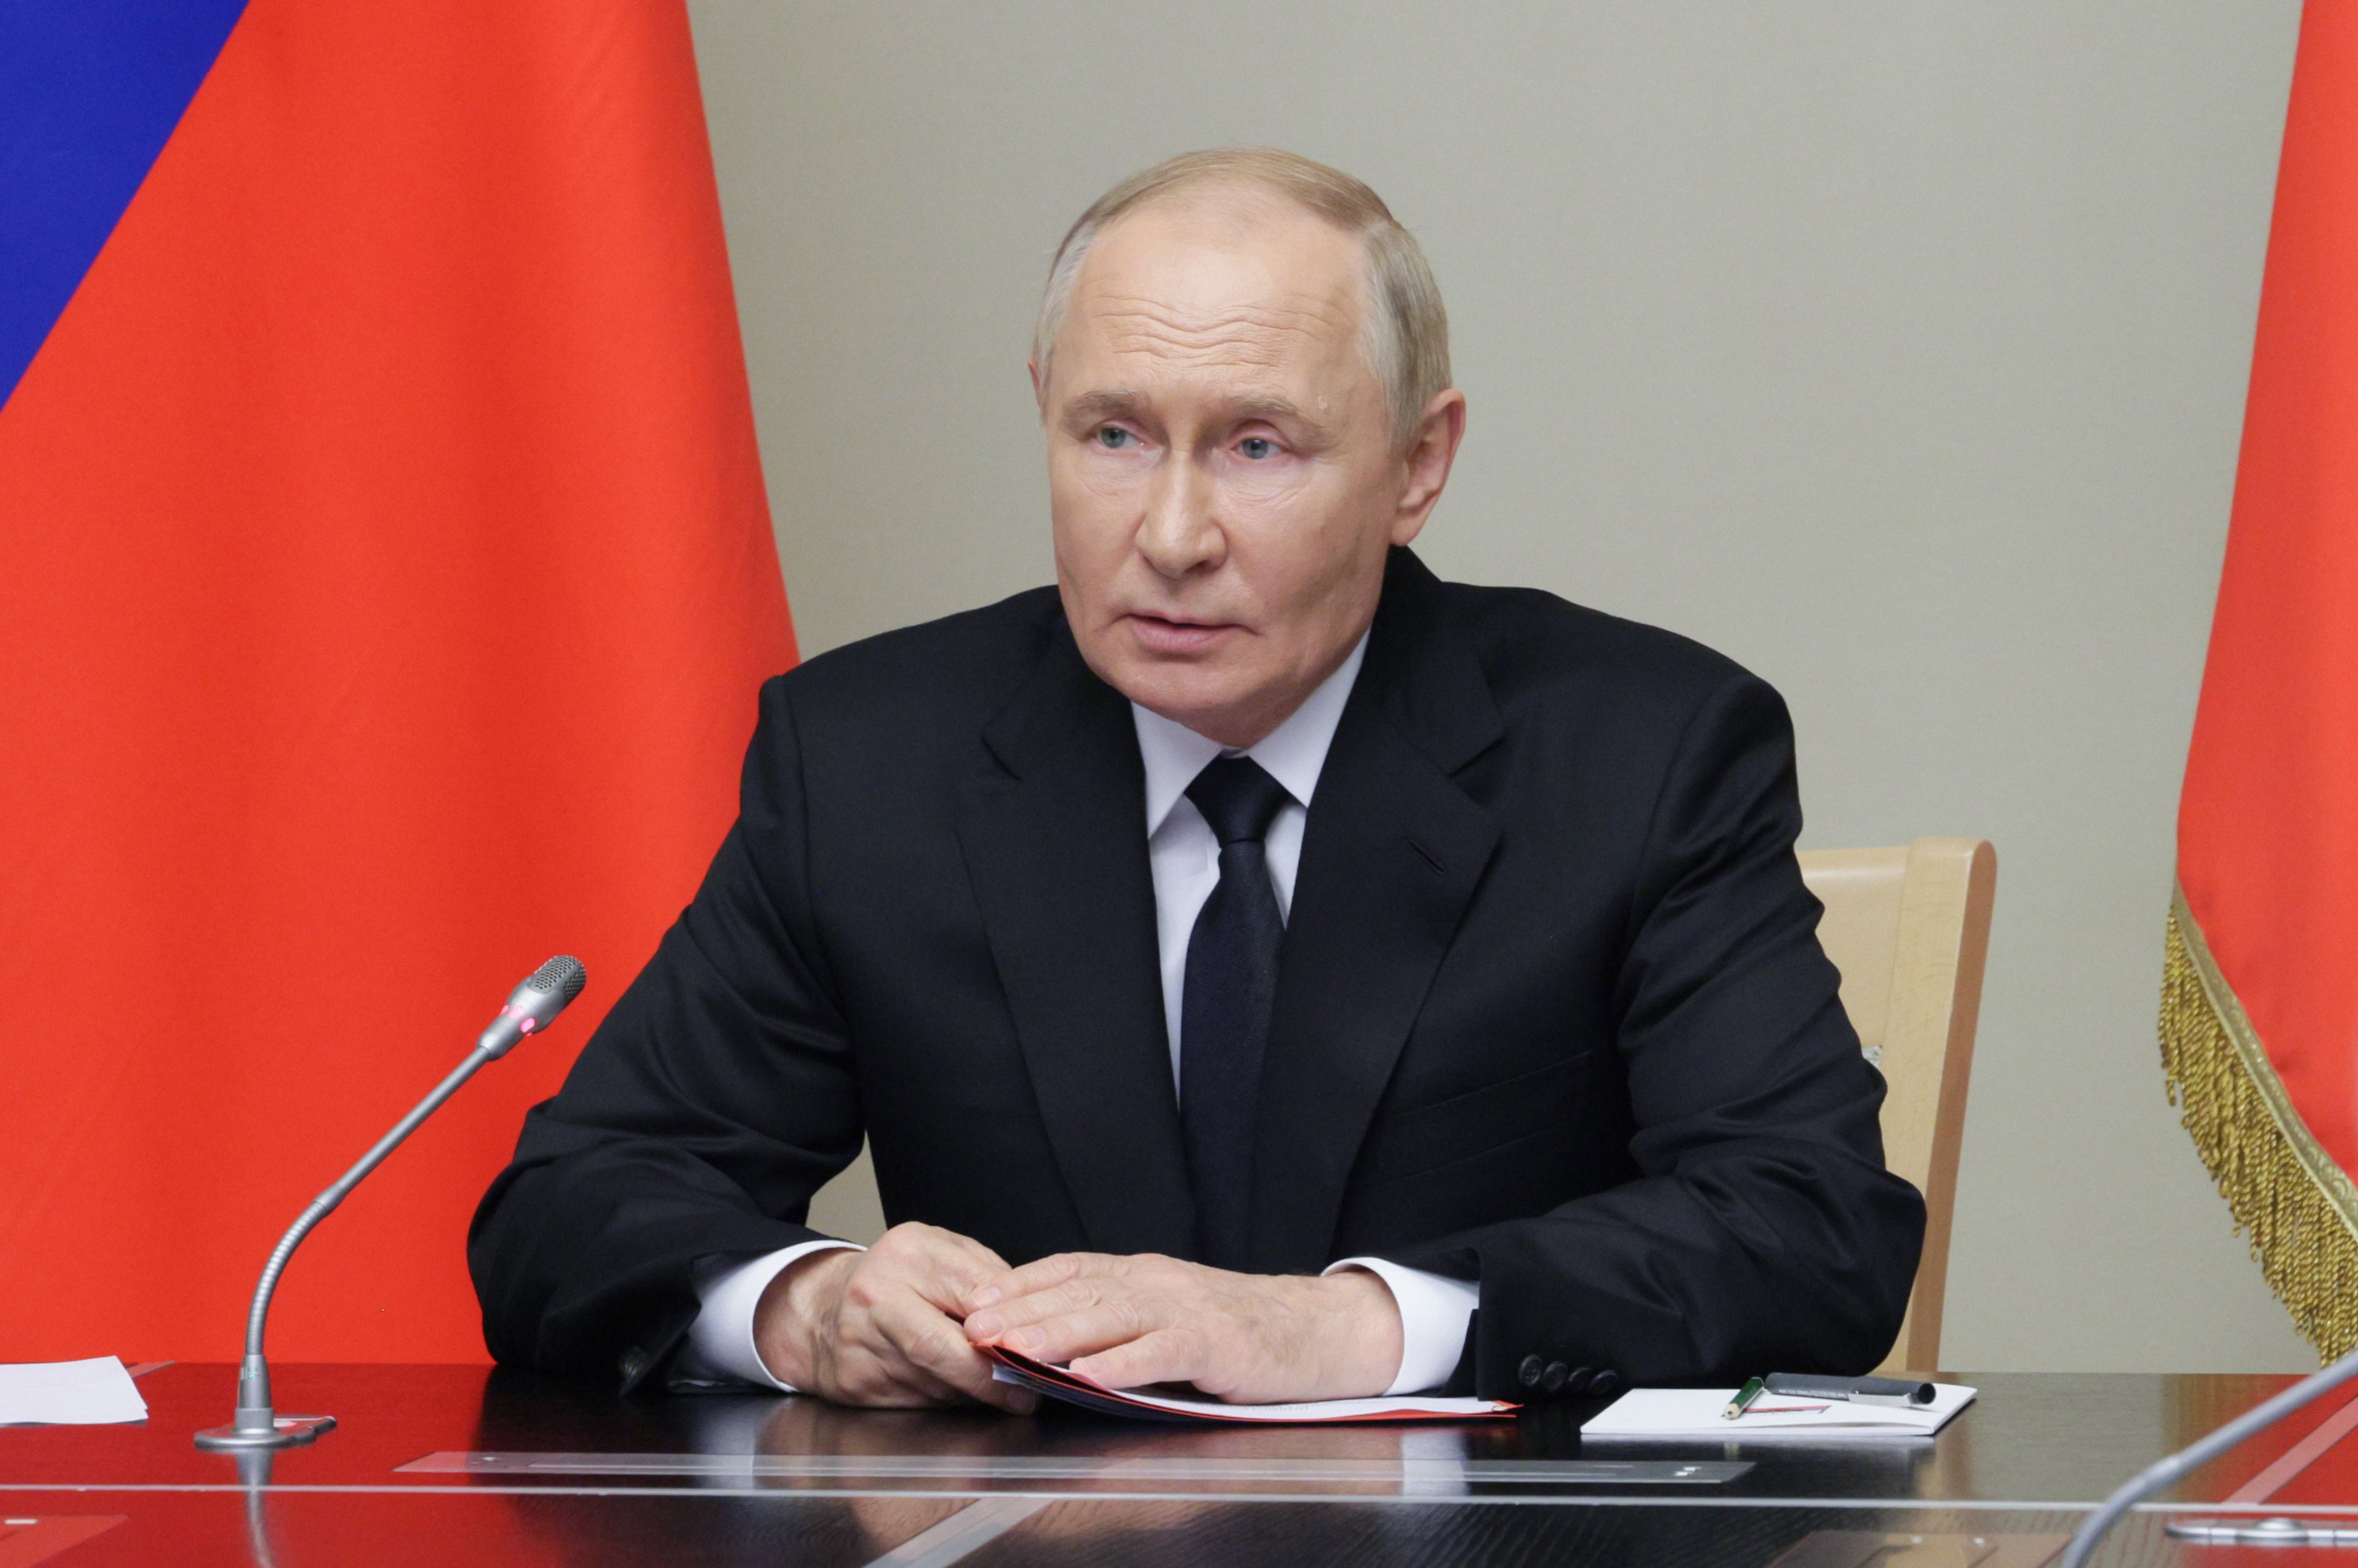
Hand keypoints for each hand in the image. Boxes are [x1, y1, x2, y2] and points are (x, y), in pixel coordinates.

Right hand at [753, 1222, 1037, 1411]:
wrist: (819, 1310)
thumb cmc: (895, 1279)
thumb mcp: (940, 1255)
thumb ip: (986, 1277)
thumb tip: (1033, 1316)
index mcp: (908, 1254)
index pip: (972, 1294)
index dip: (1010, 1327)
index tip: (1041, 1351)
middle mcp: (878, 1296)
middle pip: (943, 1347)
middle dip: (990, 1377)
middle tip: (1026, 1393)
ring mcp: (860, 1342)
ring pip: (934, 1381)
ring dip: (973, 1393)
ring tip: (1003, 1392)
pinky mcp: (855, 1382)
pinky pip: (916, 1401)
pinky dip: (946, 1401)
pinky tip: (959, 1395)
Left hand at [959, 1252, 1403, 1403]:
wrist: (1313, 1331)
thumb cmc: (1234, 1328)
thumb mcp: (1167, 1311)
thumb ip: (1117, 1319)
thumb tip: (1048, 1336)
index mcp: (1141, 1273)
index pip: (1068, 1270)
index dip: (1018, 1286)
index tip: (974, 1304)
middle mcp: (1156, 1281)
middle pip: (1078, 1293)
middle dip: (1021, 1311)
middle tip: (974, 1329)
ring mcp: (1185, 1309)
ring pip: (1110, 1316)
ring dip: (1056, 1334)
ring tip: (1014, 1350)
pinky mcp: (1214, 1341)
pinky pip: (1161, 1351)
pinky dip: (1123, 1364)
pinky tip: (1089, 1378)